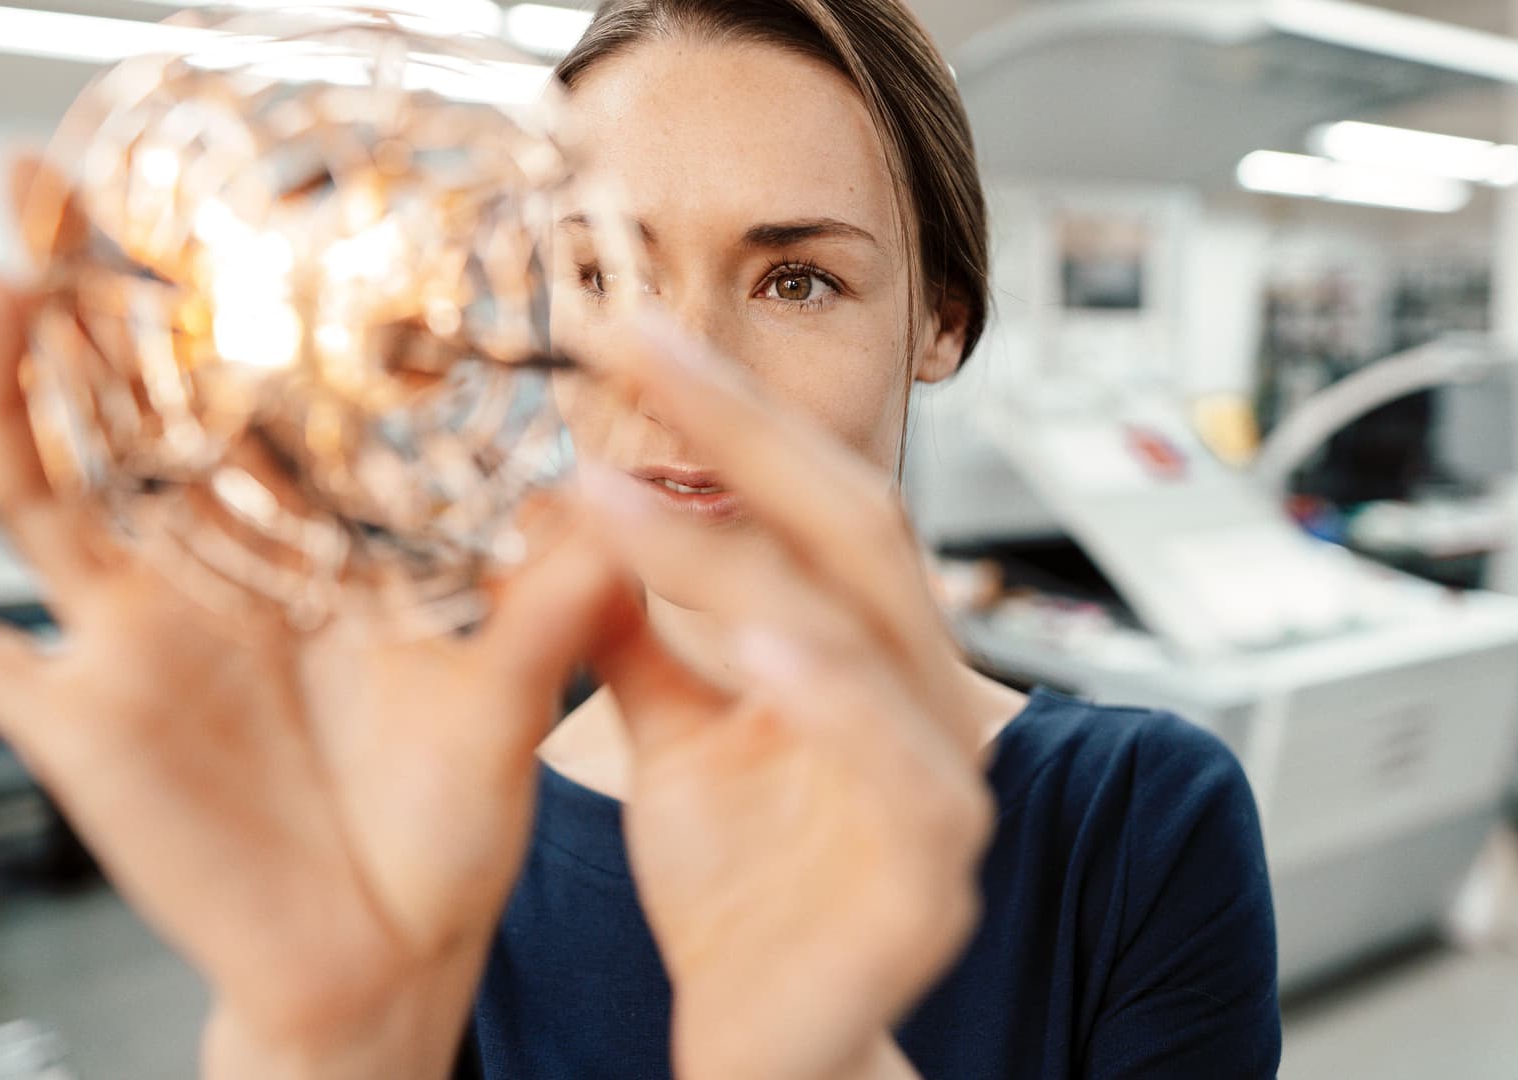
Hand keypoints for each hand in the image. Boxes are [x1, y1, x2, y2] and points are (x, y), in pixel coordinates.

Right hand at [0, 164, 629, 1076]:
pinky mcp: (77, 725)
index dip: (226, 305)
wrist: (386, 955)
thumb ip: (556, 598)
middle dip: (93, 306)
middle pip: (127, 416)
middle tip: (61, 182)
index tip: (214, 202)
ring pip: (45, 497)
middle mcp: (205, 578)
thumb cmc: (449, 821)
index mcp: (301, 552)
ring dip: (9, 396)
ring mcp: (130, 645)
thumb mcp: (513, 692)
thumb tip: (627, 500)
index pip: (248, 402)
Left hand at [576, 316, 996, 1079]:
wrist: (775, 1042)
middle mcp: (920, 694)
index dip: (723, 409)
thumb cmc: (740, 889)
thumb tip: (574, 520)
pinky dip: (833, 702)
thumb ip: (641, 634)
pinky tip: (755, 650)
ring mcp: (942, 781)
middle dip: (741, 432)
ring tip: (632, 500)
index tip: (619, 327)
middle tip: (630, 347)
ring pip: (875, 632)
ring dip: (754, 558)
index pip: (807, 497)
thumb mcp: (674, 736)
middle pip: (853, 523)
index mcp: (865, 649)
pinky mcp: (935, 877)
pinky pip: (900, 771)